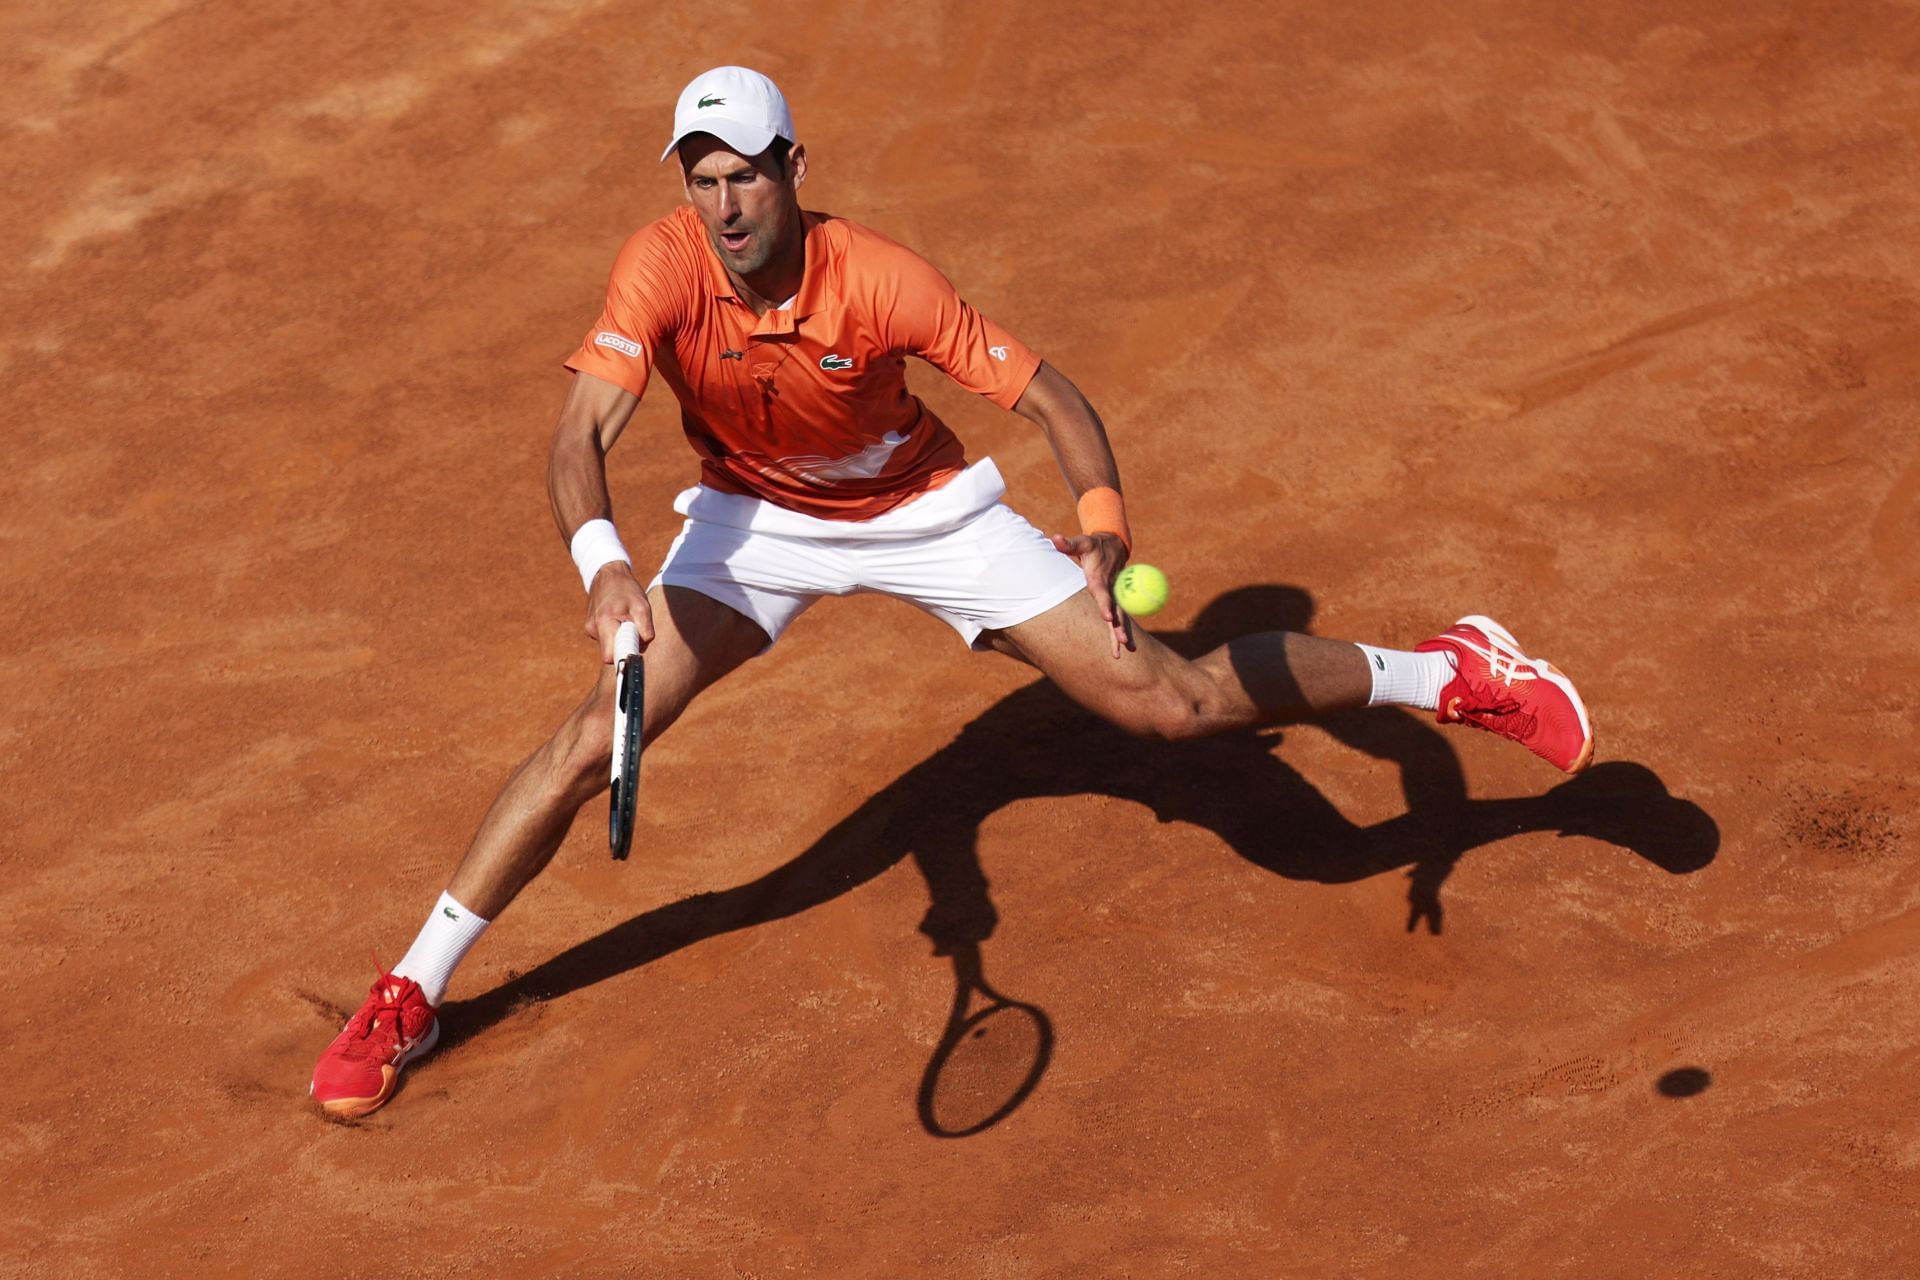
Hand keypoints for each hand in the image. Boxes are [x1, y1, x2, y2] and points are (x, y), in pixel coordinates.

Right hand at [584, 562, 652, 662]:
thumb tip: (643, 647)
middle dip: (625, 646)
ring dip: (621, 637)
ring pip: (610, 645)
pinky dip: (615, 632)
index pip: (609, 656)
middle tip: (633, 629)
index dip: (623, 659)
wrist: (607, 574)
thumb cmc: (626, 589)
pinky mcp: (591, 627)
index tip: (633, 656)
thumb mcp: (642, 606)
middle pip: (611, 653)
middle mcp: (593, 628)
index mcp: (604, 623)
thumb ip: (645, 629)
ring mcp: (590, 628)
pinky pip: (607, 638)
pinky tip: (618, 617)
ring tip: (625, 617)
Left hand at [1047, 531, 1130, 657]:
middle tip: (1123, 641)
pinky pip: (1122, 617)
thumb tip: (1054, 538)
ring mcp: (1116, 595)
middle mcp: (1110, 589)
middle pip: (1116, 610)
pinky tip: (1129, 646)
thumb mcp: (1082, 543)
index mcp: (1100, 579)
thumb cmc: (1093, 545)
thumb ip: (1068, 544)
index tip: (1108, 618)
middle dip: (1119, 627)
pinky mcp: (1118, 599)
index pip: (1102, 594)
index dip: (1105, 605)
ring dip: (1125, 633)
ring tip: (1129, 651)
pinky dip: (1125, 631)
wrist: (1114, 544)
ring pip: (1122, 617)